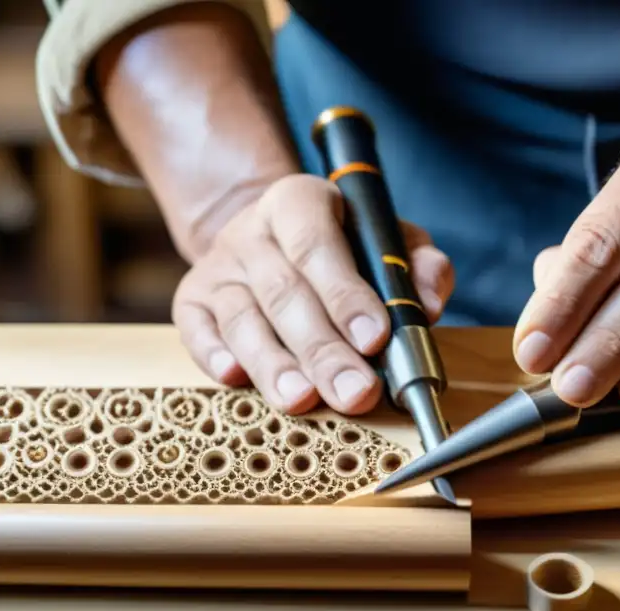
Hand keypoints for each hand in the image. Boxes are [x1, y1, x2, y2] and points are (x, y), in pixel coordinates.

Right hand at [172, 174, 453, 414]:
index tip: (375, 340)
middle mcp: (252, 232)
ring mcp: (218, 268)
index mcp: (299, 201)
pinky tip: (235, 379)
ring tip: (302, 400)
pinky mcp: (191, 301)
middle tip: (356, 393)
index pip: (318, 246)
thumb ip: (417, 264)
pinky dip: (213, 356)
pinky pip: (196, 331)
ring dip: (273, 364)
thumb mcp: (386, 238)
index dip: (346, 295)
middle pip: (285, 294)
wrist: (268, 236)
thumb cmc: (342, 246)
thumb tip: (428, 305)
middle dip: (323, 350)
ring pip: (242, 319)